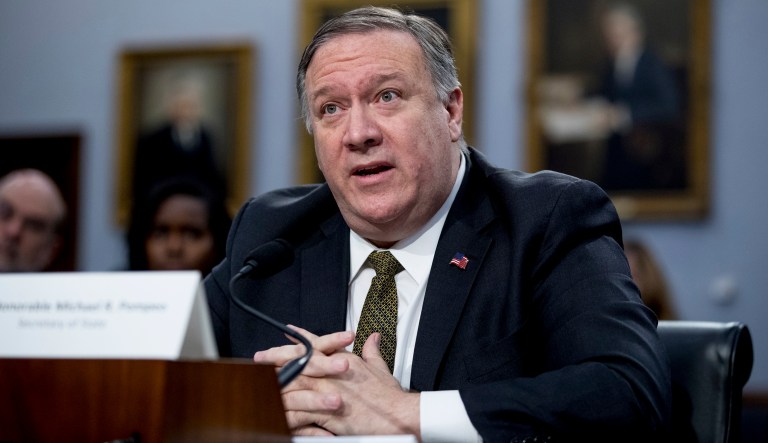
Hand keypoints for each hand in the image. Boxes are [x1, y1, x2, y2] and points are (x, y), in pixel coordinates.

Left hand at [253, 327, 419, 436]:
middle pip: (298, 362)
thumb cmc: (389, 396)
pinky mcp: (327, 415)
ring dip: (275, 383)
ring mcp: (327, 394)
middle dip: (276, 358)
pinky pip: (300, 414)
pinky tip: (273, 412)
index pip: (317, 344)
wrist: (398, 415)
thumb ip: (372, 352)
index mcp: (343, 361)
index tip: (287, 332)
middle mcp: (332, 374)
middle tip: (259, 357)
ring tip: (259, 382)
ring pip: (294, 385)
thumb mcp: (380, 368)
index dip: (300, 337)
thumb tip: (372, 338)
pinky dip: (286, 413)